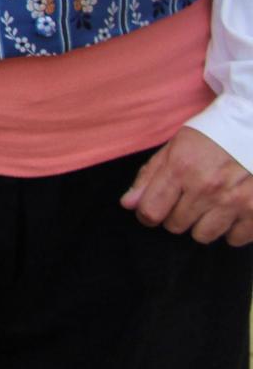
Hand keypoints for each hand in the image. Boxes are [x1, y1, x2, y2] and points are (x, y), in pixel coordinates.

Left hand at [122, 126, 252, 244]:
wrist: (252, 128)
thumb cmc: (212, 137)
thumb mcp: (175, 146)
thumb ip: (149, 176)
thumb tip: (128, 204)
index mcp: (181, 167)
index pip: (151, 210)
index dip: (147, 213)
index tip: (152, 209)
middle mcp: (206, 187)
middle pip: (175, 225)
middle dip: (176, 215)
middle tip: (188, 198)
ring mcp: (234, 201)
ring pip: (203, 236)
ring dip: (202, 224)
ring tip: (210, 204)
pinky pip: (234, 239)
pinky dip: (231, 229)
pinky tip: (230, 211)